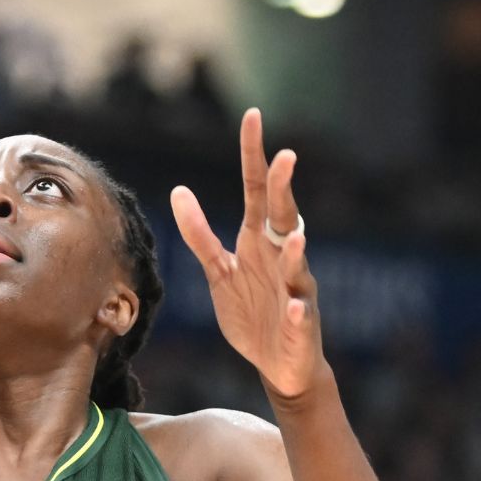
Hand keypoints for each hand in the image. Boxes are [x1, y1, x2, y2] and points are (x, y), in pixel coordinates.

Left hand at [171, 109, 327, 401]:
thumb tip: (178, 191)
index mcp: (258, 241)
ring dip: (295, 251)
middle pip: (281, 215)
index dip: (254, 155)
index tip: (253, 117)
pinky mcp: (302, 323)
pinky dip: (300, 311)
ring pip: (297, 265)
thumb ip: (200, 234)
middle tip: (284, 157)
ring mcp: (295, 289)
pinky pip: (302, 315)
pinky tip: (297, 308)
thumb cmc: (252, 313)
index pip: (257, 189)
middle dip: (283, 188)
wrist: (279, 364)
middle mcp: (281, 256)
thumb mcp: (219, 271)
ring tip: (292, 237)